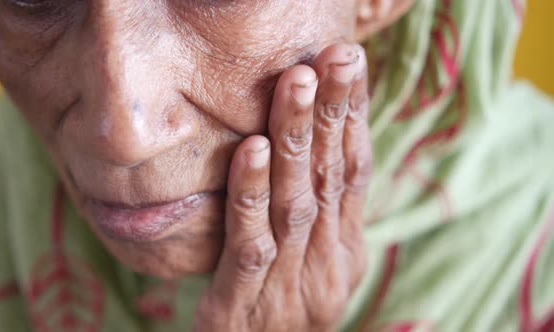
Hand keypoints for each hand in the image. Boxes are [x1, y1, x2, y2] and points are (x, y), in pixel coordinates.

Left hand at [194, 43, 372, 331]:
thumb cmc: (281, 310)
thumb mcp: (311, 262)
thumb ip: (318, 215)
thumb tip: (320, 148)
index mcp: (345, 251)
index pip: (354, 173)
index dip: (353, 117)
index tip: (349, 65)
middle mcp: (327, 265)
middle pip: (330, 179)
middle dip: (331, 114)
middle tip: (331, 58)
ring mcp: (290, 285)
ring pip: (295, 202)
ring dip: (295, 141)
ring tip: (294, 86)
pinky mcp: (244, 305)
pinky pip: (250, 244)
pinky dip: (250, 194)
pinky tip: (249, 149)